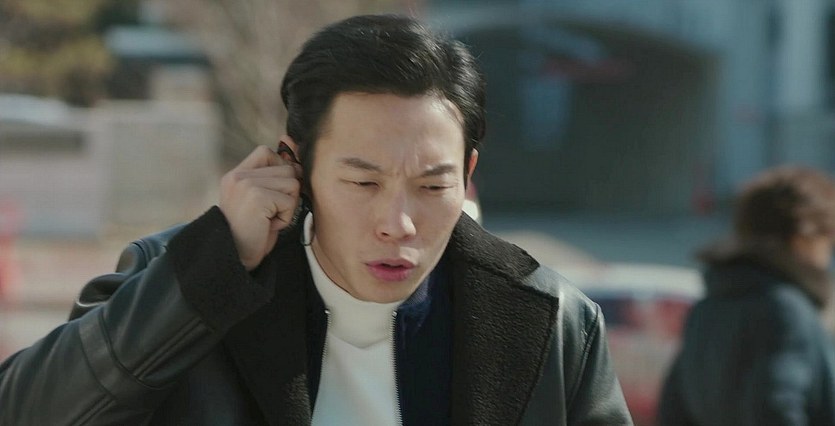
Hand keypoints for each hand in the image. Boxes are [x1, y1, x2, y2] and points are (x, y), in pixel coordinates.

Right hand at [219, 145, 301, 269]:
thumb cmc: (251, 232)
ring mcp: (246, 184)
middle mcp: (238, 176)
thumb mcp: (259, 200)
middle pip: (286, 169)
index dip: (280, 167)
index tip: (278, 190)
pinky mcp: (257, 197)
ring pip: (292, 184)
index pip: (265, 152)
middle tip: (270, 212)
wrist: (235, 257)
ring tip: (269, 219)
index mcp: (236, 174)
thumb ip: (271, 180)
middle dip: (287, 194)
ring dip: (287, 206)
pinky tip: (269, 225)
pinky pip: (290, 201)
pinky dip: (286, 218)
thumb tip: (298, 164)